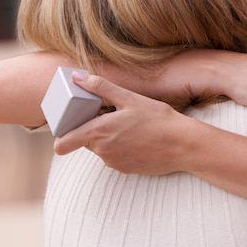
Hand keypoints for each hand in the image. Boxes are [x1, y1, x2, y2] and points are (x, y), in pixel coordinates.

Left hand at [54, 71, 198, 174]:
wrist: (183, 145)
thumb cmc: (159, 119)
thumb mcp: (130, 98)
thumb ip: (101, 88)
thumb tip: (78, 77)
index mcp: (99, 131)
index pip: (63, 142)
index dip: (64, 133)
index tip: (72, 124)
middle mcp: (103, 151)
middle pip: (86, 141)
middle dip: (95, 130)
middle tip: (116, 117)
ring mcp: (114, 162)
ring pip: (102, 149)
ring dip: (110, 139)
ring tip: (133, 128)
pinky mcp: (126, 170)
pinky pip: (116, 158)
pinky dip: (123, 149)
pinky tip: (141, 140)